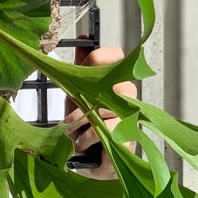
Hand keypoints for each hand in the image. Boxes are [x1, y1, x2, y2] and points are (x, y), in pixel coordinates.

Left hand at [63, 45, 136, 180]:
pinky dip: (88, 137)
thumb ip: (79, 68)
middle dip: (82, 100)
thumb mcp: (74, 93)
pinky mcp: (129, 136)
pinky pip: (107, 128)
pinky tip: (82, 144)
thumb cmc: (83, 122)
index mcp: (112, 80)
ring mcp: (130, 115)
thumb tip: (83, 39)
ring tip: (70, 133)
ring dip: (81, 122)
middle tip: (67, 118)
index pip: (115, 56)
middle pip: (111, 82)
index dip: (101, 56)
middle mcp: (126, 94)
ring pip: (105, 107)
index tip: (86, 62)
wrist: (86, 157)